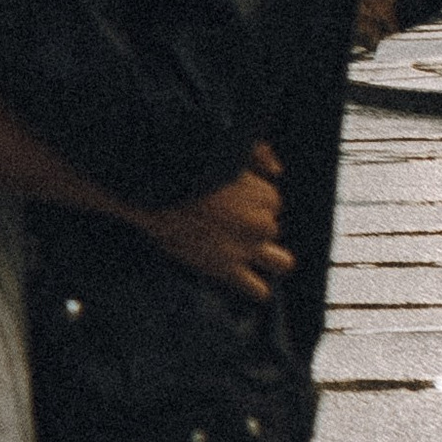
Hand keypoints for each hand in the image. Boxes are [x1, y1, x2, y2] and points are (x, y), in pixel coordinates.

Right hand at [138, 143, 290, 304]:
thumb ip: (258, 155)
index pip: (273, 205)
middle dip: (256, 231)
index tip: (229, 203)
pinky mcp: (228, 270)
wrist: (159, 193)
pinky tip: (243, 281)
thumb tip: (277, 170)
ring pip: (282, 263)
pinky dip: (254, 288)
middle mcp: (262, 223)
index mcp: (264, 195)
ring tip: (241, 255)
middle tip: (229, 228)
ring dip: (264, 258)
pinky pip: (259, 290)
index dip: (251, 205)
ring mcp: (247, 249)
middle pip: (272, 231)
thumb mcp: (228, 151)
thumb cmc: (187, 168)